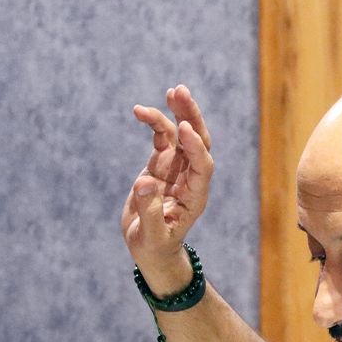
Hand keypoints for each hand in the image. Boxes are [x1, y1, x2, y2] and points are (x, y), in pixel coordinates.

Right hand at [121, 85, 213, 288]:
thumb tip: (145, 182)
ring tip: (170, 91)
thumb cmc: (155, 246)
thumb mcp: (151, 236)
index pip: (202, 165)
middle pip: (198, 141)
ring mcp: (176, 170)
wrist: (151, 250)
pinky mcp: (161, 166)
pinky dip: (155, 124)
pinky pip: (162, 140)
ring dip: (176, 113)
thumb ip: (149, 211)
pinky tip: (140, 111)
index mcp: (195, 195)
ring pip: (181, 135)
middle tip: (181, 93)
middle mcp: (190, 178)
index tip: (184, 129)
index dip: (196, 147)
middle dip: (192, 116)